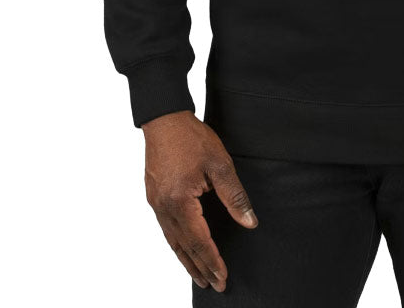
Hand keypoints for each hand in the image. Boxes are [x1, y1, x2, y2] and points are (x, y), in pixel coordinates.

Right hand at [141, 110, 258, 292]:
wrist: (164, 118)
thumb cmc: (191, 137)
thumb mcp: (220, 164)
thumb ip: (235, 196)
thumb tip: (249, 222)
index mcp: (180, 202)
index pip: (200, 241)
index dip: (213, 261)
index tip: (223, 278)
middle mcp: (164, 208)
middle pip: (184, 247)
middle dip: (201, 268)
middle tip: (214, 286)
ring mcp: (156, 203)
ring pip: (172, 241)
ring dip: (186, 260)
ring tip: (199, 276)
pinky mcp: (154, 196)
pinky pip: (166, 229)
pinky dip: (176, 244)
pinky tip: (183, 248)